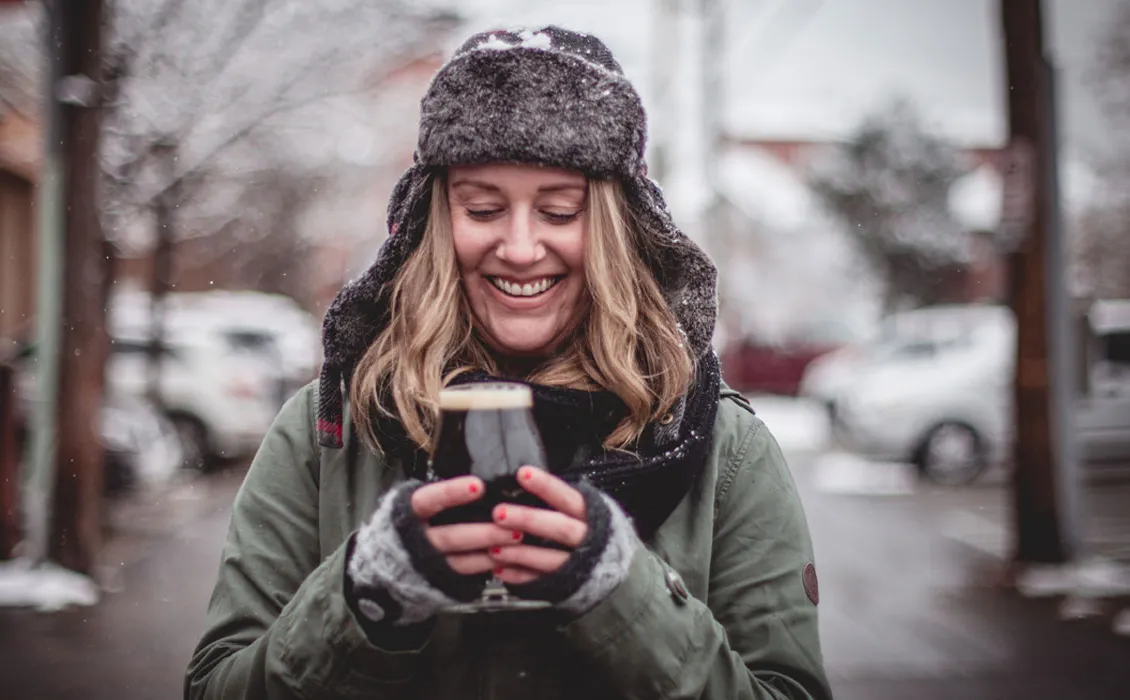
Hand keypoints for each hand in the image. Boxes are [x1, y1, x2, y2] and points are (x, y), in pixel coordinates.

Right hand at [410, 475, 524, 576]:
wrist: (389, 557)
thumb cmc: (416, 517)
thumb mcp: (421, 499)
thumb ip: (444, 492)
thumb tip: (481, 475)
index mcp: (408, 512)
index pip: (427, 501)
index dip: (451, 494)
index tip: (478, 486)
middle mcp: (416, 540)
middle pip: (449, 537)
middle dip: (482, 532)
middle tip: (510, 522)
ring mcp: (429, 563)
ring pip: (460, 561)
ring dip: (491, 551)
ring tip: (517, 539)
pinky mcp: (441, 578)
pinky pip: (466, 575)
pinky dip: (488, 566)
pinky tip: (510, 557)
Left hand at [487, 466, 588, 584]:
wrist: (613, 566)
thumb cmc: (589, 528)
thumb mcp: (583, 509)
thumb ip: (558, 500)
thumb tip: (523, 480)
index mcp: (590, 515)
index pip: (568, 498)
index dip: (546, 486)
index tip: (523, 474)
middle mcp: (588, 539)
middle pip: (559, 528)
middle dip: (528, 520)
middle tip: (499, 513)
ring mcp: (578, 564)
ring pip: (551, 559)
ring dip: (521, 554)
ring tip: (494, 548)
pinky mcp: (567, 584)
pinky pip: (542, 581)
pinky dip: (520, 576)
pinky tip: (500, 569)